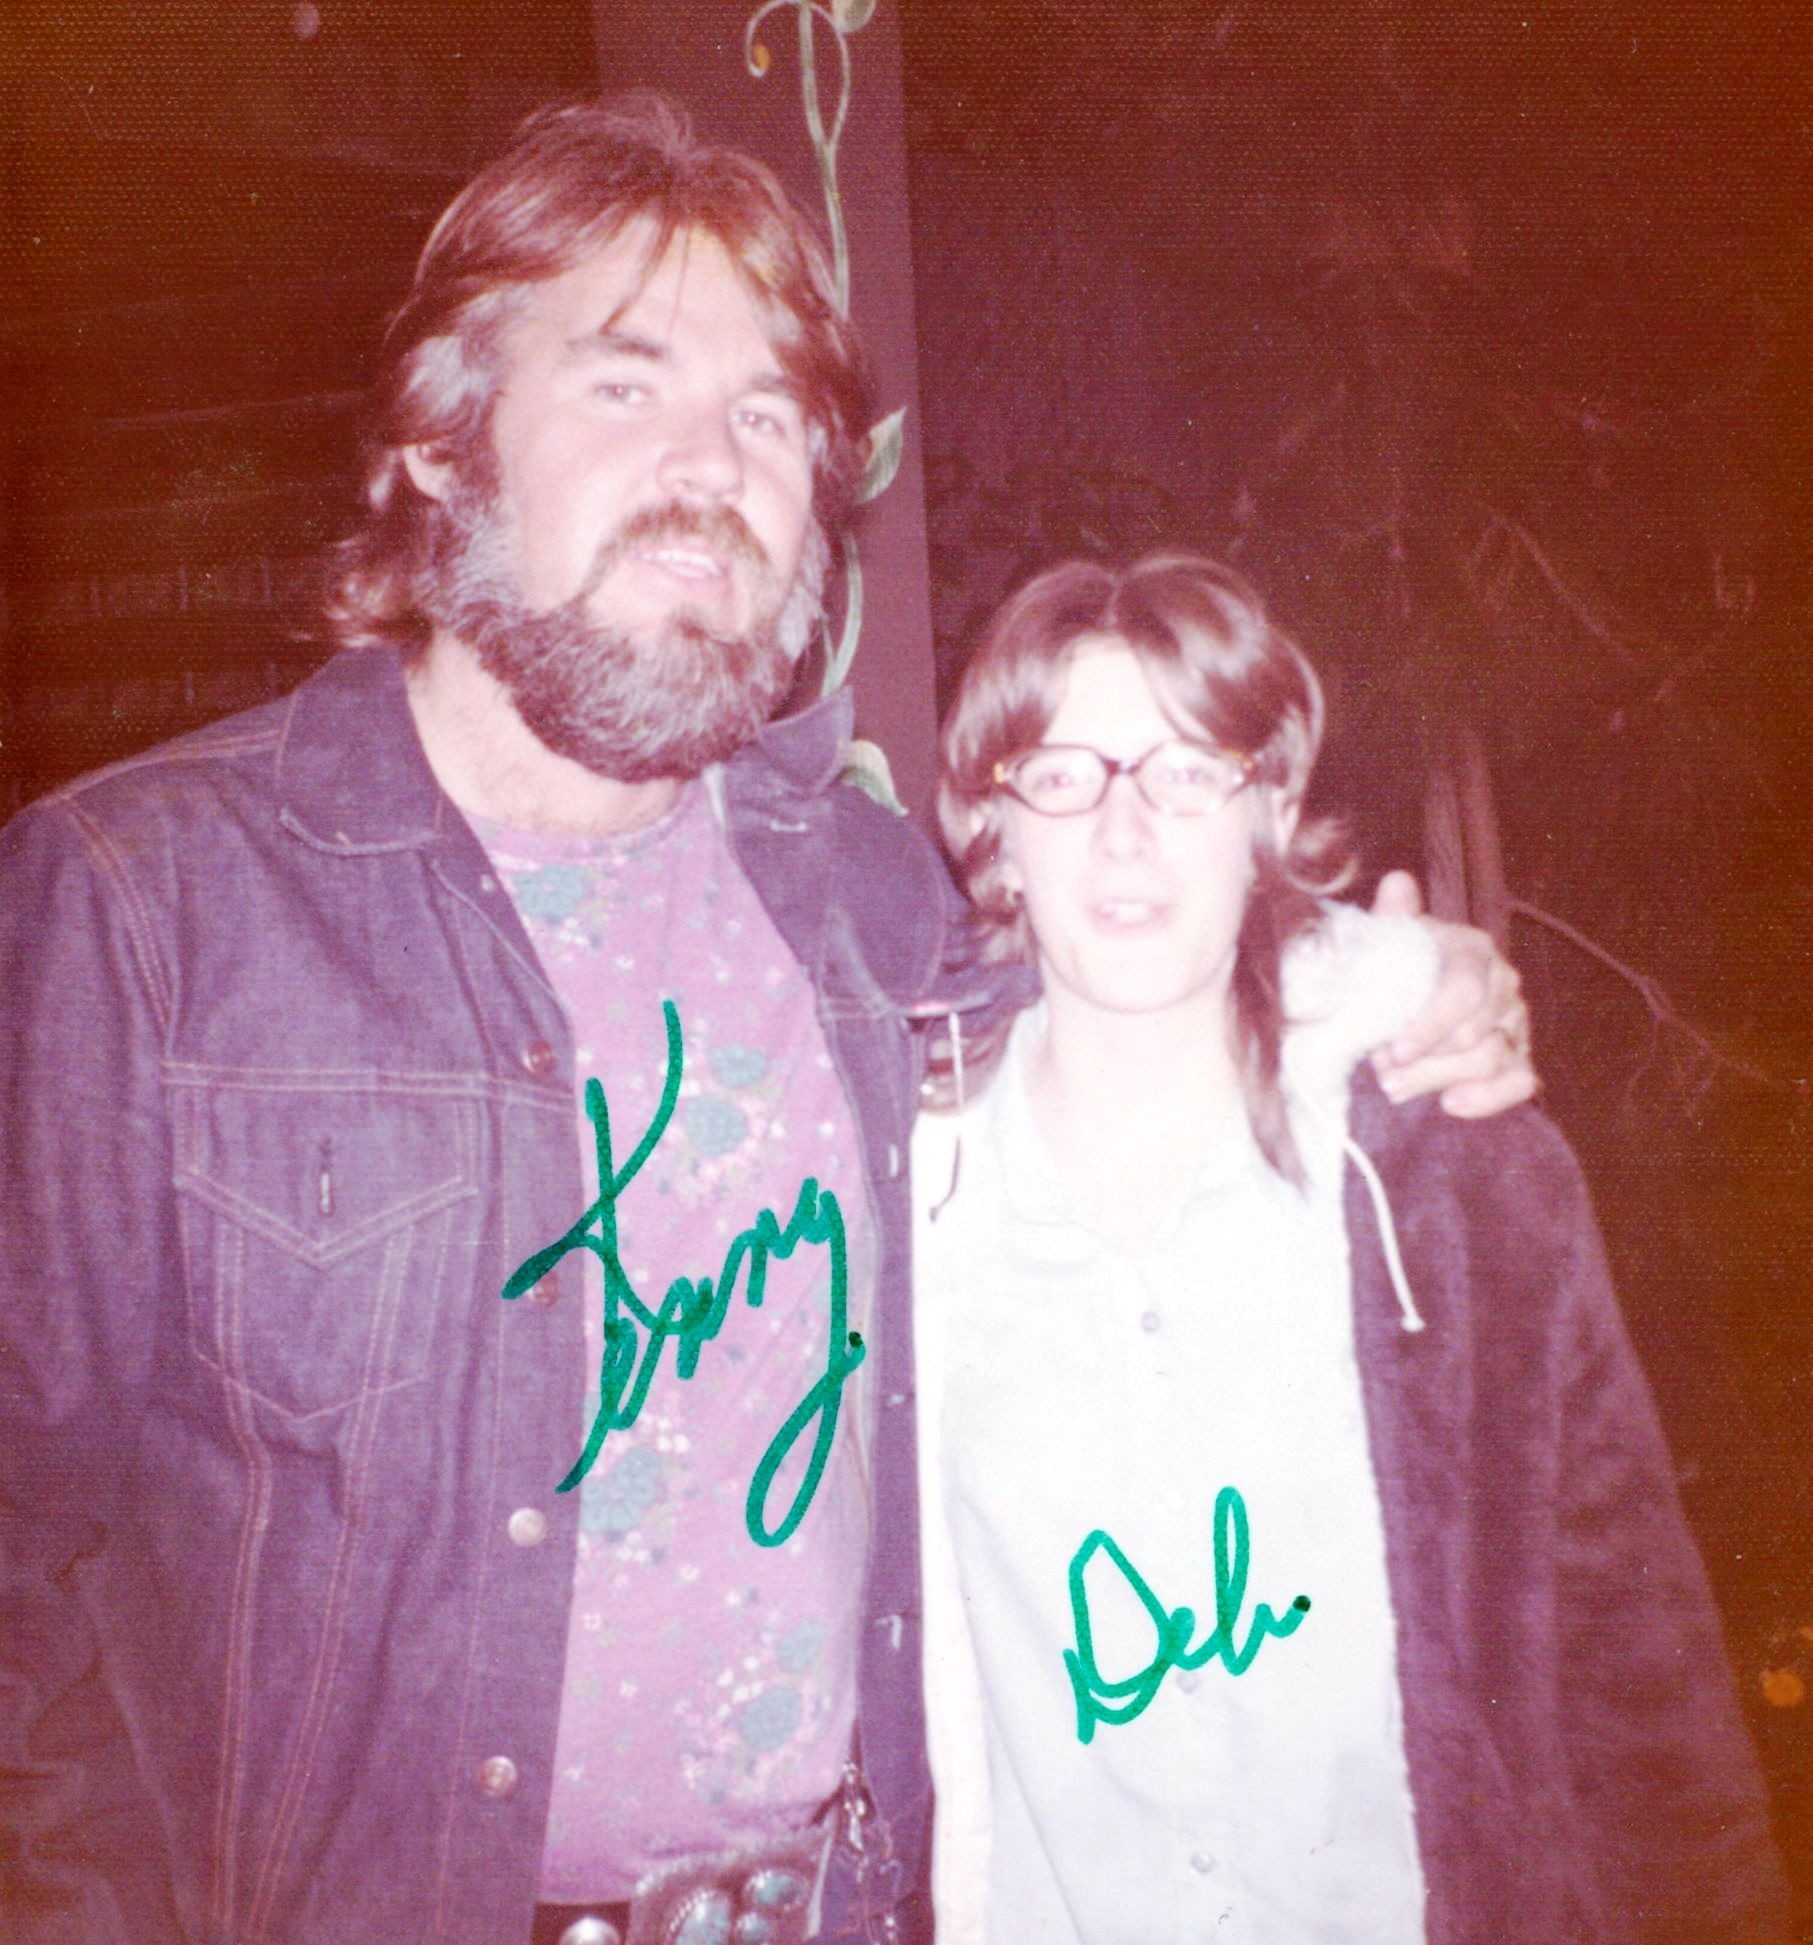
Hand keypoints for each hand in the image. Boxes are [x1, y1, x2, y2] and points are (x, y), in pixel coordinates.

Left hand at [1369, 870, 1536, 1117]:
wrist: (1409, 1001)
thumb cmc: (1397, 968)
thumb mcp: (1388, 942)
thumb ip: (1391, 918)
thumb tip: (1395, 883)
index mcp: (1473, 950)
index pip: (1463, 990)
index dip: (1429, 1024)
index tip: (1392, 1050)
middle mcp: (1503, 983)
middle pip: (1474, 1033)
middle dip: (1425, 1057)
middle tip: (1382, 1070)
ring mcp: (1515, 1022)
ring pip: (1489, 1060)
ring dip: (1438, 1079)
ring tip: (1394, 1088)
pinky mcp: (1519, 1058)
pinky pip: (1521, 1082)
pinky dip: (1487, 1098)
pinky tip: (1450, 1104)